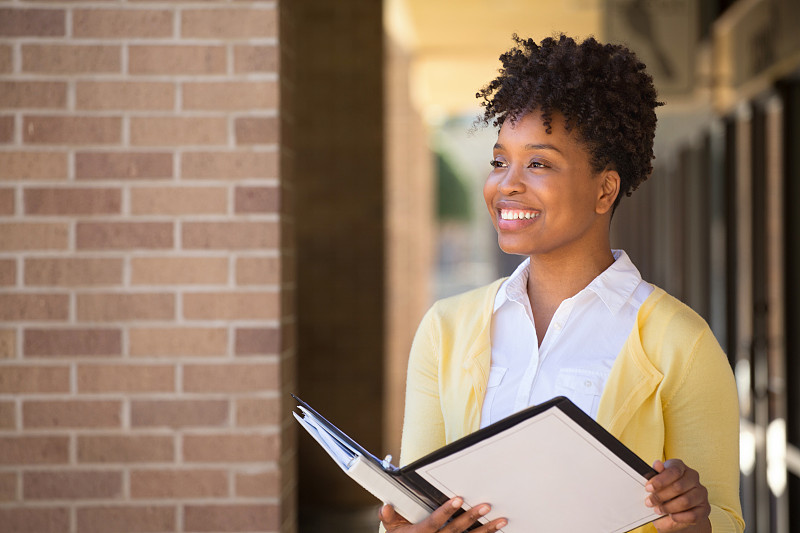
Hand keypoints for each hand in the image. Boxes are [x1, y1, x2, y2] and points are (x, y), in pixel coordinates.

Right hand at [379, 497, 506, 532]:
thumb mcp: (392, 530)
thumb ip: (389, 517)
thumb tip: (385, 506)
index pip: (435, 521)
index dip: (447, 511)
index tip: (459, 498)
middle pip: (456, 530)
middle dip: (471, 517)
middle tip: (485, 506)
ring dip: (487, 530)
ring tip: (501, 520)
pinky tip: (498, 530)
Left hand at [646, 459, 710, 531]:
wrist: (677, 509)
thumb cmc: (666, 491)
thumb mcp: (658, 481)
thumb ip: (657, 473)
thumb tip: (657, 464)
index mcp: (681, 467)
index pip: (674, 470)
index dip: (660, 480)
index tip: (648, 488)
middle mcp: (693, 477)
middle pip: (678, 487)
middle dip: (661, 496)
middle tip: (650, 502)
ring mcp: (701, 493)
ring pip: (685, 501)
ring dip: (669, 508)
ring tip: (658, 510)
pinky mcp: (705, 508)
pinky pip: (693, 515)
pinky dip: (679, 517)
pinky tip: (671, 516)